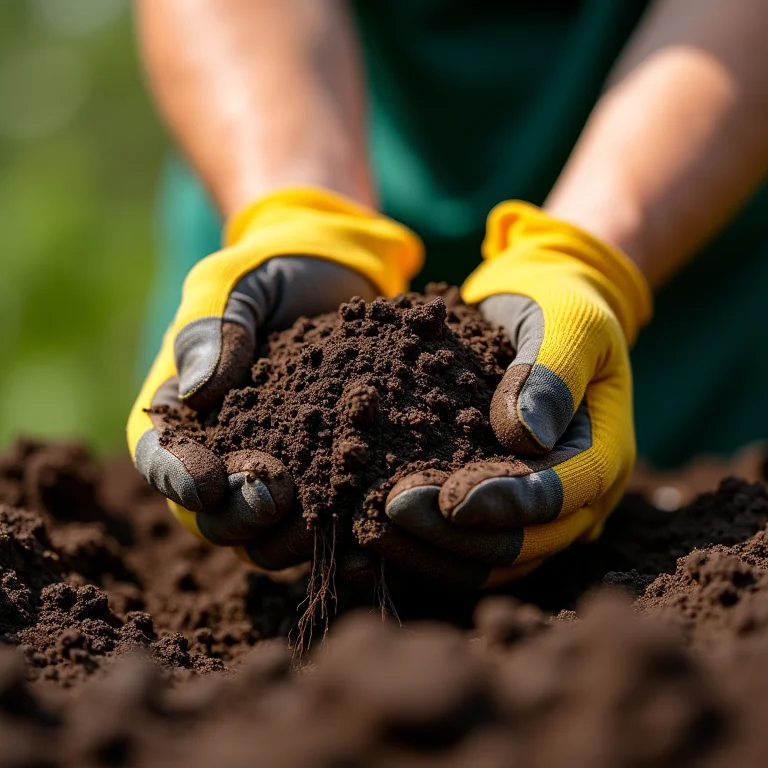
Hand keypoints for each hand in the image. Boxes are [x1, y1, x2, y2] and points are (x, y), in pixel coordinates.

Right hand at [127, 188, 421, 567]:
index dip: (176, 476)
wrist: (337, 274)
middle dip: (238, 513)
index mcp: (181, 411)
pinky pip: (324, 521)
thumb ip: (211, 328)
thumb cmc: (273, 272)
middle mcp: (222, 454)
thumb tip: (194, 390)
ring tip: (325, 524)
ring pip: (265, 534)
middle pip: (210, 513)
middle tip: (276, 495)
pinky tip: (367, 533)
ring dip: (288, 538)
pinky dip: (341, 534)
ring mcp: (276, 472)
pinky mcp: (326, 478)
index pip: (159, 457)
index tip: (207, 481)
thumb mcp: (234, 283)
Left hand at [372, 202, 651, 587]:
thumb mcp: (568, 321)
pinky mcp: (501, 507)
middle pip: (523, 543)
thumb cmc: (558, 305)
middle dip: (455, 536)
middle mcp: (580, 498)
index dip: (505, 505)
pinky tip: (374, 541)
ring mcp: (542, 511)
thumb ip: (552, 372)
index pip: (560, 496)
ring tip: (369, 535)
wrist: (541, 306)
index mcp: (604, 452)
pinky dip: (425, 548)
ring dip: (433, 553)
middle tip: (388, 514)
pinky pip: (468, 546)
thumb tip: (525, 437)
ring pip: (492, 559)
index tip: (447, 500)